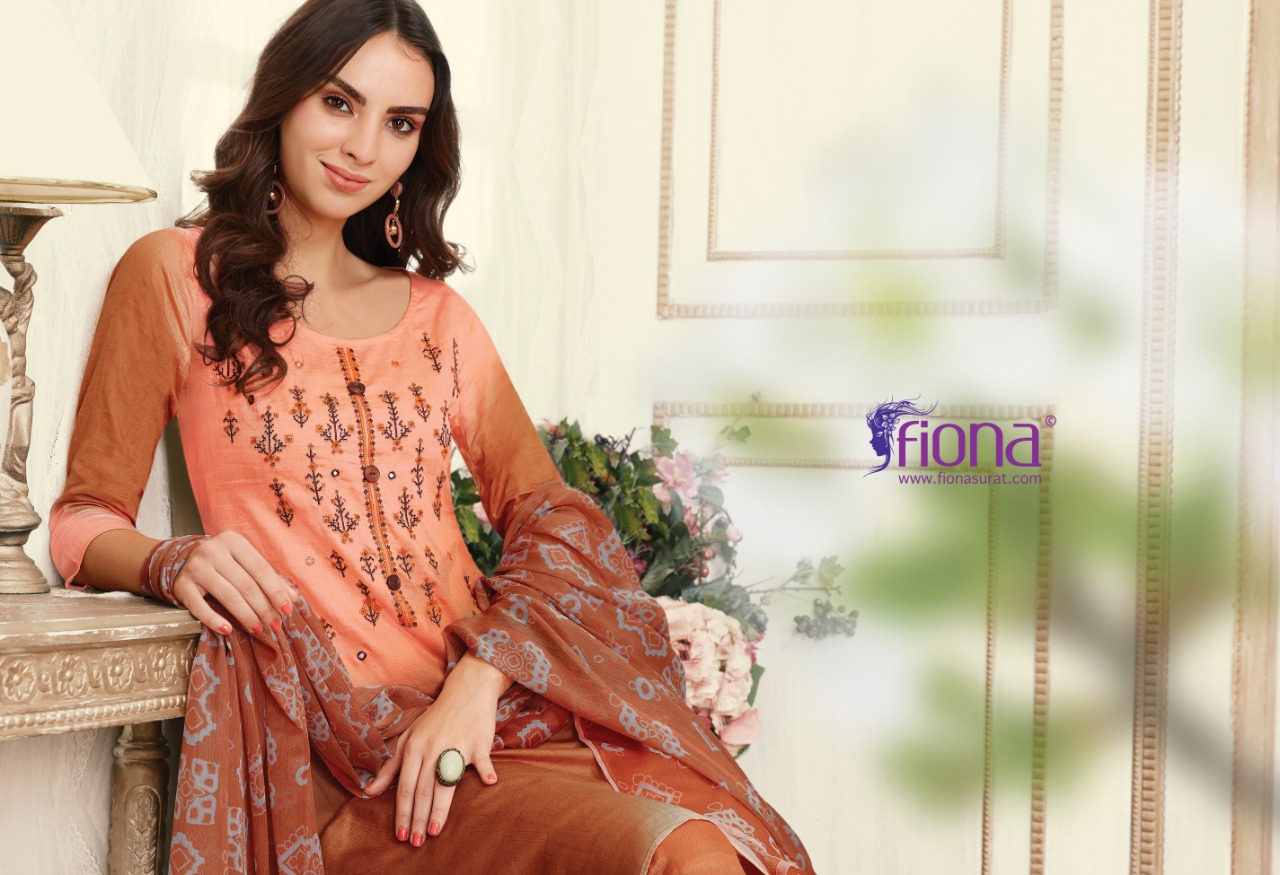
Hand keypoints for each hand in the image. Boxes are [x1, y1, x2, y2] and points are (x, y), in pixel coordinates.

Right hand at [168, 530, 300, 636]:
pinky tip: (228, 630)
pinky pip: (199, 606)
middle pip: (246, 584)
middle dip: (264, 608)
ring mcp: (196, 567)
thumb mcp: (247, 564)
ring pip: (227, 595)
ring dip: (246, 616)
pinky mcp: (182, 585)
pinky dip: (214, 620)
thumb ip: (270, 578)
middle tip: (275, 625)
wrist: (184, 560)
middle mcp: (213, 550)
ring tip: (258, 628)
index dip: (276, 591)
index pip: (261, 568)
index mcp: (234, 541)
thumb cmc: (225, 563)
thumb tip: (293, 598)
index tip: (287, 610)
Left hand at [362, 654, 507, 844]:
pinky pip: (482, 760)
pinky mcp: (479, 743)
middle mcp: (434, 747)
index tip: (401, 834)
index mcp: (416, 746)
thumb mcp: (409, 737)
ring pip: (447, 782)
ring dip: (440, 809)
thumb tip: (369, 792)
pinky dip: (486, 770)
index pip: (407, 786)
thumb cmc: (437, 717)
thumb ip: (390, 766)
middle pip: (424, 789)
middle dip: (418, 818)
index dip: (402, 811)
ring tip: (434, 831)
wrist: (467, 690)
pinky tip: (489, 783)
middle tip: (416, 841)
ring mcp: (457, 745)